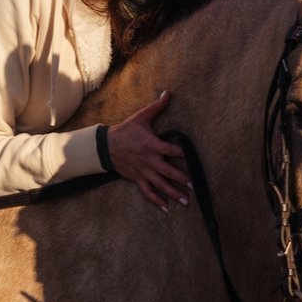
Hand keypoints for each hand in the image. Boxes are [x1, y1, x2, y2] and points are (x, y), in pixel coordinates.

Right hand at [107, 90, 189, 211]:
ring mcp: (144, 172)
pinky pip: (148, 192)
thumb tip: (168, 93)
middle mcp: (150, 161)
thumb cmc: (127, 130)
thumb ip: (157, 107)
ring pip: (160, 185)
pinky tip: (166, 208)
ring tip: (185, 201)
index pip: (172, 150)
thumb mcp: (141, 117)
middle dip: (182, 179)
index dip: (183, 154)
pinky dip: (157, 201)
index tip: (194, 158)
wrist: (107, 146)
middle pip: (168, 172)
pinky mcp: (138, 179)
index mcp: (152, 145)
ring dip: (173, 193)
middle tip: (194, 186)